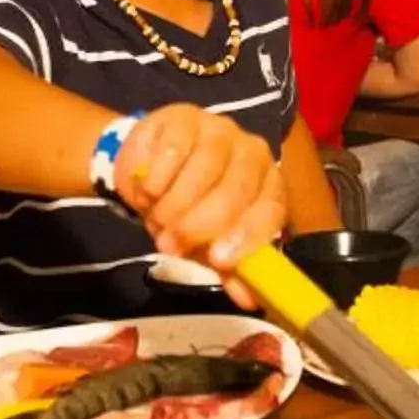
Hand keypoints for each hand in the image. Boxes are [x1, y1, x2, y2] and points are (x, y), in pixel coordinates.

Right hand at [113, 106, 289, 287]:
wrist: (149, 169)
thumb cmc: (188, 207)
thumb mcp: (207, 242)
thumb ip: (229, 267)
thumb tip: (249, 300)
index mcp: (268, 185)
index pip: (270, 209)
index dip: (247, 235)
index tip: (218, 258)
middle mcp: (252, 153)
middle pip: (235, 191)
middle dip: (199, 225)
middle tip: (170, 245)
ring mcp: (219, 129)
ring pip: (202, 171)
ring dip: (173, 205)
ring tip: (155, 219)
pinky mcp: (184, 117)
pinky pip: (173, 151)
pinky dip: (156, 178)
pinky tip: (148, 190)